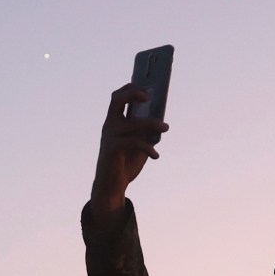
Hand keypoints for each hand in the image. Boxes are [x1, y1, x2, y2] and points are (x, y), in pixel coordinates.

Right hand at [89, 84, 168, 217]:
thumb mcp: (139, 142)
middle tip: (149, 98)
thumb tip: (161, 117)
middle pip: (117, 99)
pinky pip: (133, 142)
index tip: (148, 90)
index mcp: (115, 120)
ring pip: (132, 122)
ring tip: (165, 128)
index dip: (131, 88)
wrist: (112, 187)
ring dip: (151, 123)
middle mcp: (109, 124)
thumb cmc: (126, 162)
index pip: (118, 96)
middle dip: (133, 93)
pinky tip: (156, 156)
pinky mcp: (112, 149)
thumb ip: (146, 130)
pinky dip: (147, 147)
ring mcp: (109, 136)